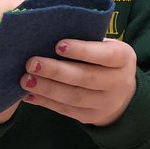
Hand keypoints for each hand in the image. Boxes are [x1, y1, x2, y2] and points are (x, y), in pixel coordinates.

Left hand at [20, 37, 136, 126]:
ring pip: (74, 97)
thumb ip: (86, 39)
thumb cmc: (104, 59)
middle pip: (86, 78)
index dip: (82, 51)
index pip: (105, 55)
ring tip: (26, 79)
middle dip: (57, 71)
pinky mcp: (90, 116)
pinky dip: (45, 102)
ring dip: (47, 88)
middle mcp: (118, 82)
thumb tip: (49, 32)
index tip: (58, 45)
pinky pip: (65, 110)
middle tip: (32, 63)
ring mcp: (105, 103)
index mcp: (123, 58)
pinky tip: (28, 94)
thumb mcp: (106, 46)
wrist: (122, 93)